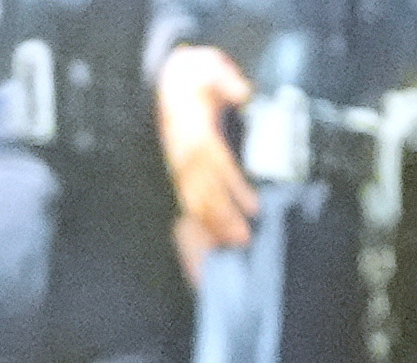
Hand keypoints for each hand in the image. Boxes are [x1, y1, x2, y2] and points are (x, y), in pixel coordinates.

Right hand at [158, 45, 256, 252]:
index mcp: (195, 130)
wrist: (165, 80)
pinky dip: (205, 216)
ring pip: (196, 198)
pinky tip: (220, 232)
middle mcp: (184, 152)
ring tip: (236, 239)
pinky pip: (192, 196)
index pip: (217, 163)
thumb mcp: (209, 67)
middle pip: (205, 189)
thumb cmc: (192, 76)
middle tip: (243, 237)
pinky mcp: (180, 170)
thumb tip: (244, 93)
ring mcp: (179, 163)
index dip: (234, 186)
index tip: (252, 207)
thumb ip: (225, 81)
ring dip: (215, 222)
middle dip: (223, 216)